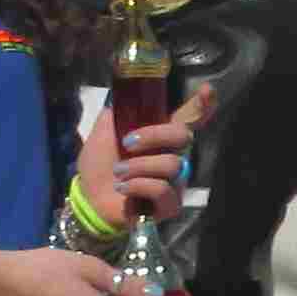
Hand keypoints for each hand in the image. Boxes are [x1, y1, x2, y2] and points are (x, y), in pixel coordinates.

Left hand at [80, 81, 209, 224]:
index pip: (189, 118)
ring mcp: (175, 182)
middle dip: (153, 136)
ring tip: (119, 173)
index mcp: (161, 136)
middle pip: (184, 136)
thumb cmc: (99, 165)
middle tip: (126, 144)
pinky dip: (138, 186)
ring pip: (171, 164)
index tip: (207, 90)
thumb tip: (128, 96)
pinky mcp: (170, 205)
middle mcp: (174, 156)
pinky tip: (124, 188)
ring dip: (137, 167)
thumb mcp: (104, 132)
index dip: (202, 105)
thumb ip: (119, 114)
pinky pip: (162, 189)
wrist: (89, 198)